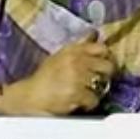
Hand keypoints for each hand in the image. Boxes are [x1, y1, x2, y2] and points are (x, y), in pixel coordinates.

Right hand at [0, 32, 114, 115]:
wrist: (32, 95)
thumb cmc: (45, 77)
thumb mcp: (60, 56)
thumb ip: (79, 48)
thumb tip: (95, 34)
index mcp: (72, 49)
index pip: (101, 48)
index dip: (106, 57)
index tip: (104, 65)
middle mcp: (76, 60)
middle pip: (107, 66)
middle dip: (105, 76)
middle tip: (98, 82)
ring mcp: (77, 77)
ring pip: (102, 85)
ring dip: (95, 91)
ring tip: (83, 92)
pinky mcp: (76, 93)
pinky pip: (94, 99)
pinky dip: (88, 103)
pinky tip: (78, 101)